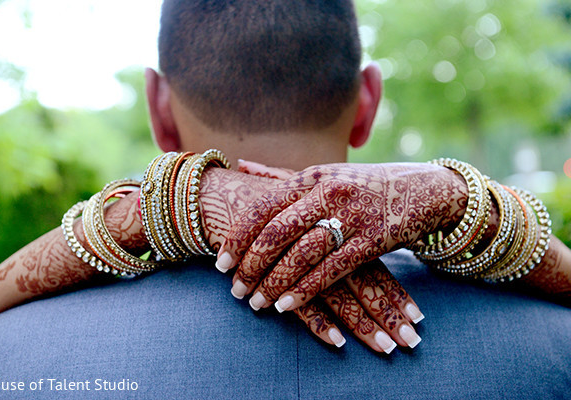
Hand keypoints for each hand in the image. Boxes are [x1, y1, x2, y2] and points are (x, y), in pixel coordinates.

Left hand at [217, 161, 464, 313]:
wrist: (423, 189)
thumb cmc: (363, 184)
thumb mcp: (323, 173)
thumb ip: (281, 175)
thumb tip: (240, 166)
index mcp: (311, 176)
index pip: (263, 207)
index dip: (238, 237)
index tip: (221, 262)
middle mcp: (327, 192)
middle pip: (277, 233)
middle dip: (251, 266)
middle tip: (235, 289)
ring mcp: (351, 216)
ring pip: (301, 255)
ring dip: (274, 283)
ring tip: (257, 303)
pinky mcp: (372, 241)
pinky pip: (330, 271)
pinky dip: (305, 290)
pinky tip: (286, 306)